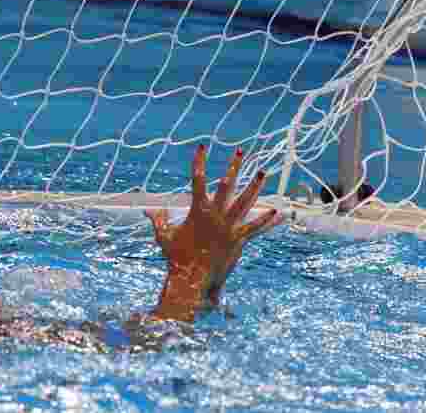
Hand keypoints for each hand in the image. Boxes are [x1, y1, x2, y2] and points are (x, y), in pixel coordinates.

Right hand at [145, 145, 282, 321]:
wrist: (190, 279)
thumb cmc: (176, 258)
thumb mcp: (164, 237)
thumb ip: (158, 221)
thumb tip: (149, 210)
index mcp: (198, 210)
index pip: (197, 179)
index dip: (198, 162)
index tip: (201, 146)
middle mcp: (215, 214)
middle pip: (226, 184)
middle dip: (234, 166)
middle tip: (240, 151)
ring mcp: (228, 226)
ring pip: (245, 201)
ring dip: (255, 186)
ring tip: (262, 172)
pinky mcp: (238, 240)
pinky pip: (254, 227)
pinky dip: (265, 220)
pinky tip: (276, 211)